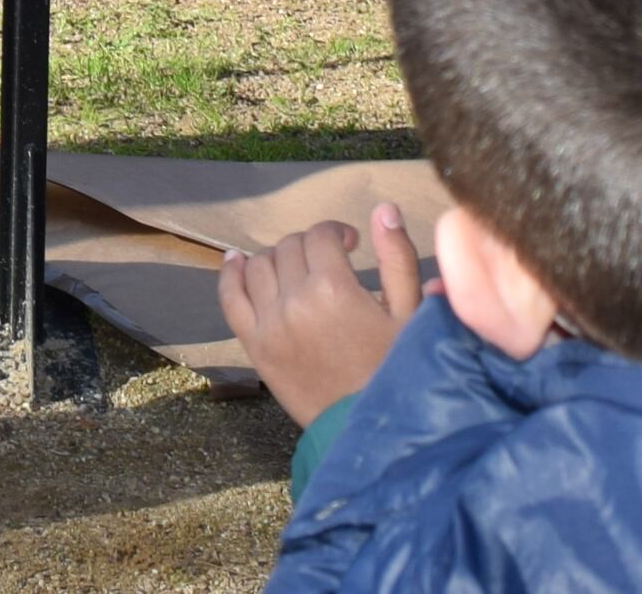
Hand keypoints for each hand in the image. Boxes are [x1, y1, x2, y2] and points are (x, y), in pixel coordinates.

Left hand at [219, 204, 425, 426]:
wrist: (369, 431)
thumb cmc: (397, 372)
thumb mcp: (411, 316)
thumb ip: (397, 258)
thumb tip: (383, 209)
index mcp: (334, 287)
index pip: (320, 236)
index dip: (336, 233)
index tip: (350, 245)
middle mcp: (295, 301)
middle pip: (289, 247)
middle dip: (310, 246)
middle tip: (327, 262)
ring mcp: (270, 325)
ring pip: (259, 265)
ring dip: (277, 258)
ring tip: (295, 269)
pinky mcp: (256, 348)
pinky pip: (231, 299)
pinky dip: (230, 275)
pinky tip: (236, 261)